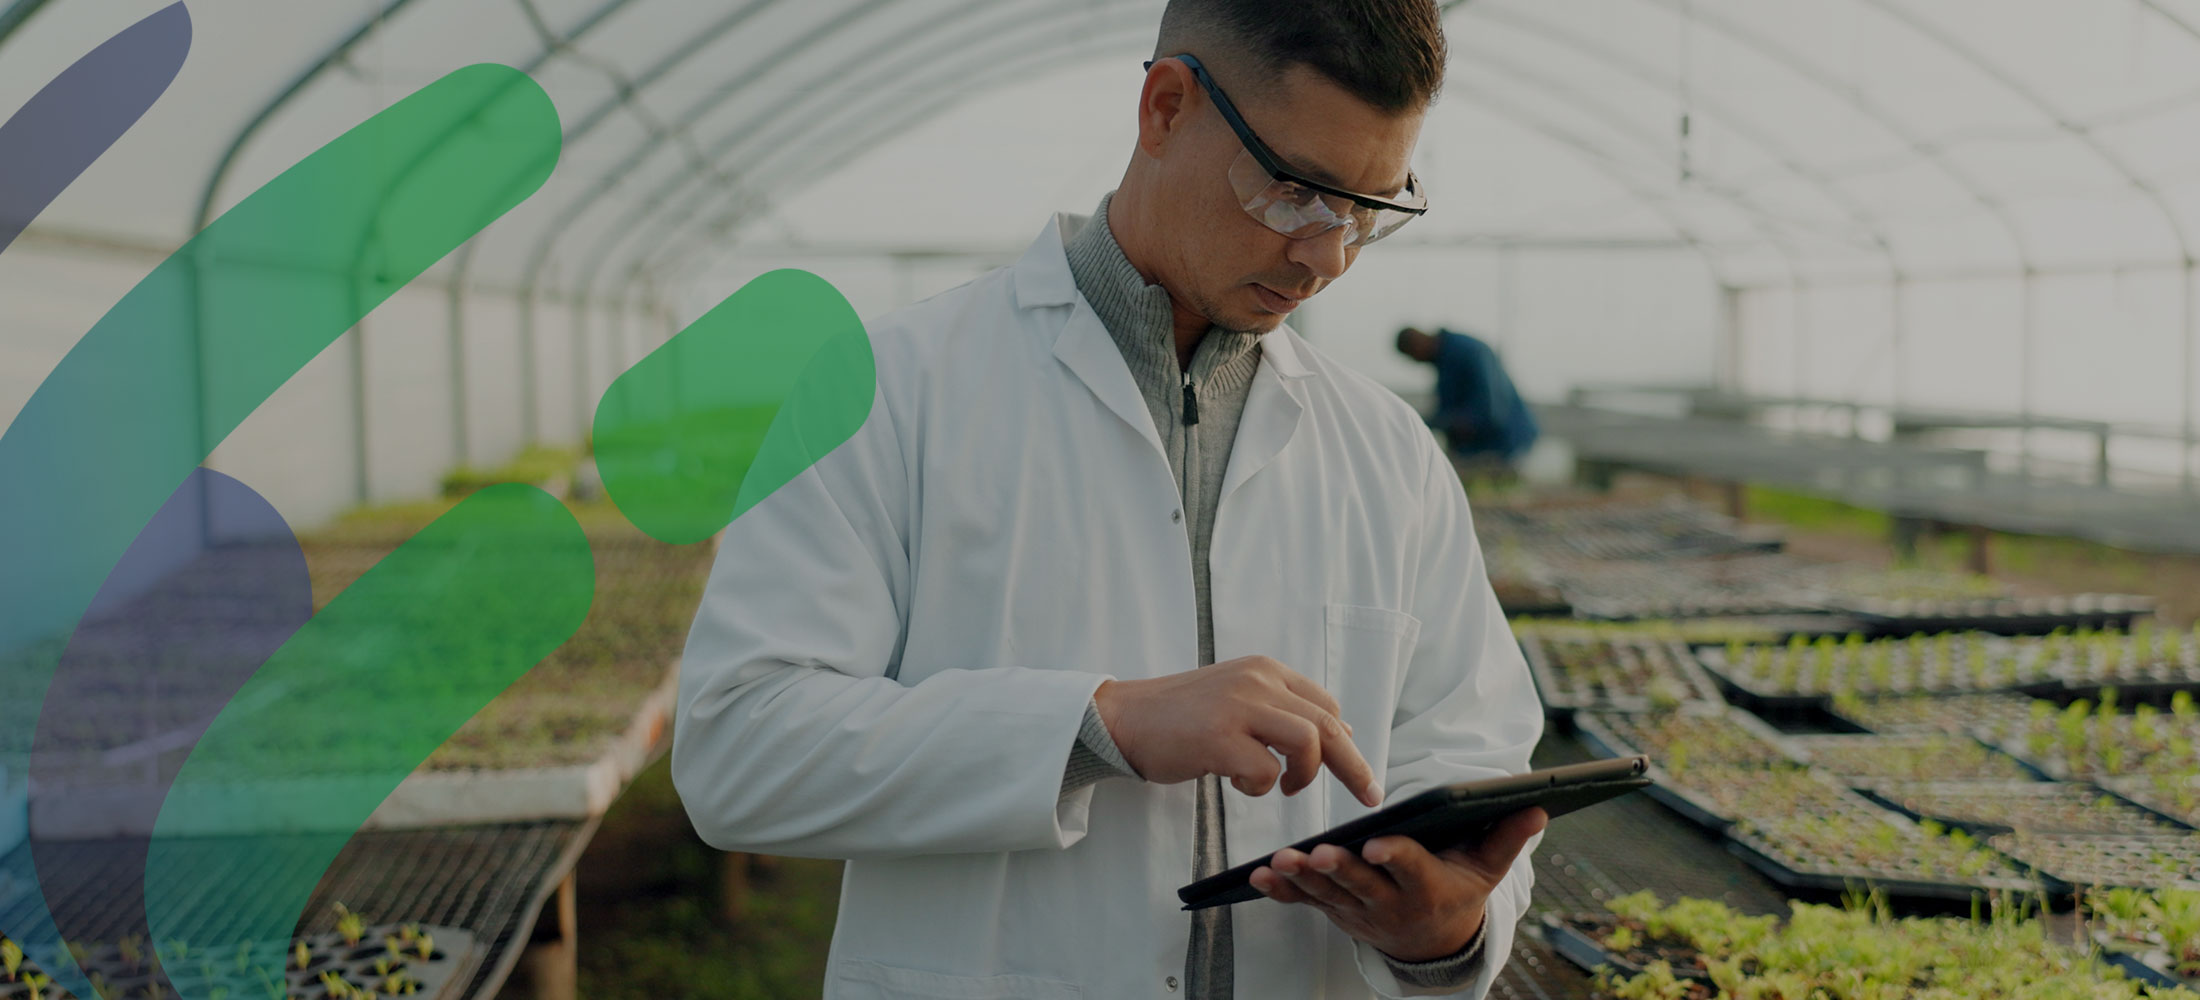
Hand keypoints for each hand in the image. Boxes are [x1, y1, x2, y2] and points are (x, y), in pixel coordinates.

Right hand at [1092, 656, 1380, 806]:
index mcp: (1264, 670)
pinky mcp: (1219, 738)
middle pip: (1329, 723)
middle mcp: (1257, 681)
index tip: (1352, 766)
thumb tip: (1338, 731)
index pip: (1325, 703)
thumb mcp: (1236, 698)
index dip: (1344, 739)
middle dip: (1354, 765)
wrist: (1123, 718)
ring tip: (1282, 787)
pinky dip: (1259, 787)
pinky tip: (1235, 783)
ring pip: (1308, 742)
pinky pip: (1266, 772)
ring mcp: (1238, 707)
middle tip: (1370, 795)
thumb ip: (1280, 710)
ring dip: (1303, 775)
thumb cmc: (1179, 717)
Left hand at [1248, 806, 1546, 961]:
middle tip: (1319, 853)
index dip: (1393, 857)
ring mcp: (1358, 911)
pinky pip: (1305, 902)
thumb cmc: (1459, 891)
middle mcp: (1389, 904)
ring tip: (1278, 861)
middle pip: (1360, 885)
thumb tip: (1537, 805)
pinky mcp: (1336, 911)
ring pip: (1327, 894)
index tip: (1376, 845)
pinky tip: (1258, 877)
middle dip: (1338, 870)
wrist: (1434, 943)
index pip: (1409, 868)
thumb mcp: (1486, 869)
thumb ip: (1506, 837)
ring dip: (1301, 878)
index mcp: (1426, 887)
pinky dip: (1281, 892)